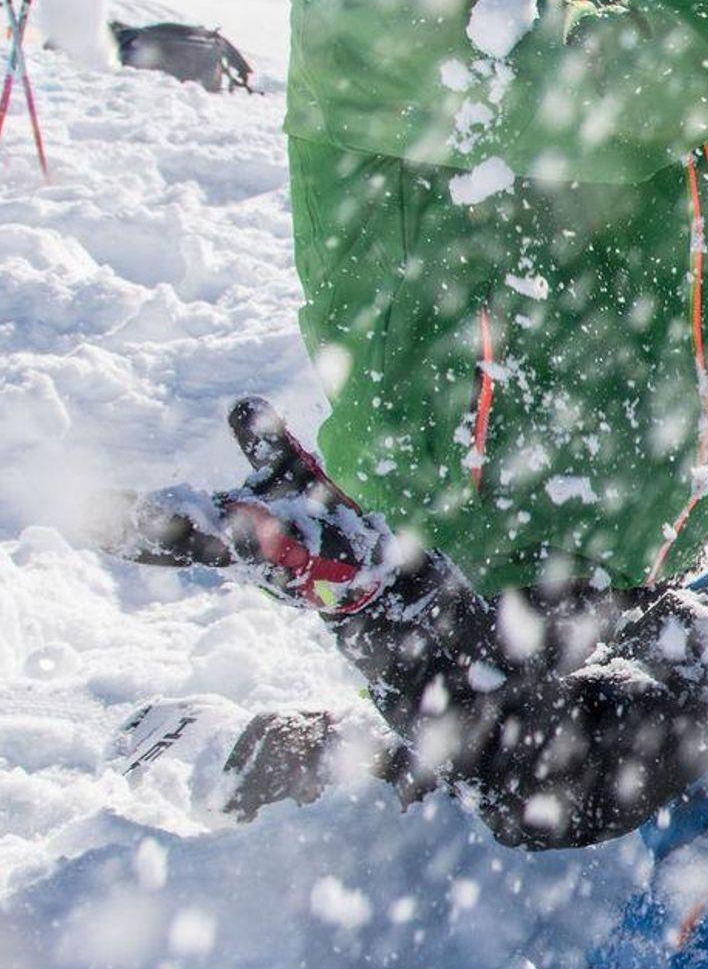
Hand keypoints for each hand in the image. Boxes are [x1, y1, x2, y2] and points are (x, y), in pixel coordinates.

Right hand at [103, 398, 390, 613]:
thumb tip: (241, 402)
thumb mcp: (287, 470)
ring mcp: (259, 559)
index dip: (123, 512)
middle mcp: (229, 545)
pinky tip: (241, 521)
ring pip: (214, 551)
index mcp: (217, 522)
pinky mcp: (295, 566)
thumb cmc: (315, 518)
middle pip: (170, 541)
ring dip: (182, 538)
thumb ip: (263, 441)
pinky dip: (255, 539)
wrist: (364, 563)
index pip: (161, 516)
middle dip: (131, 532)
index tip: (82, 502)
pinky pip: (270, 553)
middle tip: (85, 521)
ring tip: (150, 518)